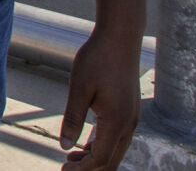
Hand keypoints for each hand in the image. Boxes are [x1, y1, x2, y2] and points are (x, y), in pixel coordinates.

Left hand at [60, 29, 142, 169]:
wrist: (120, 37)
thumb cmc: (97, 58)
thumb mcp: (79, 88)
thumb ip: (72, 119)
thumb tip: (63, 147)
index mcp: (116, 120)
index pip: (101, 158)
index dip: (83, 169)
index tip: (63, 170)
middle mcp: (129, 123)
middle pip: (111, 160)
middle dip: (89, 168)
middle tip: (65, 169)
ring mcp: (132, 118)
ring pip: (116, 150)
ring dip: (95, 158)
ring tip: (71, 159)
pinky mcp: (130, 111)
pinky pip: (117, 138)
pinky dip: (102, 145)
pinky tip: (84, 144)